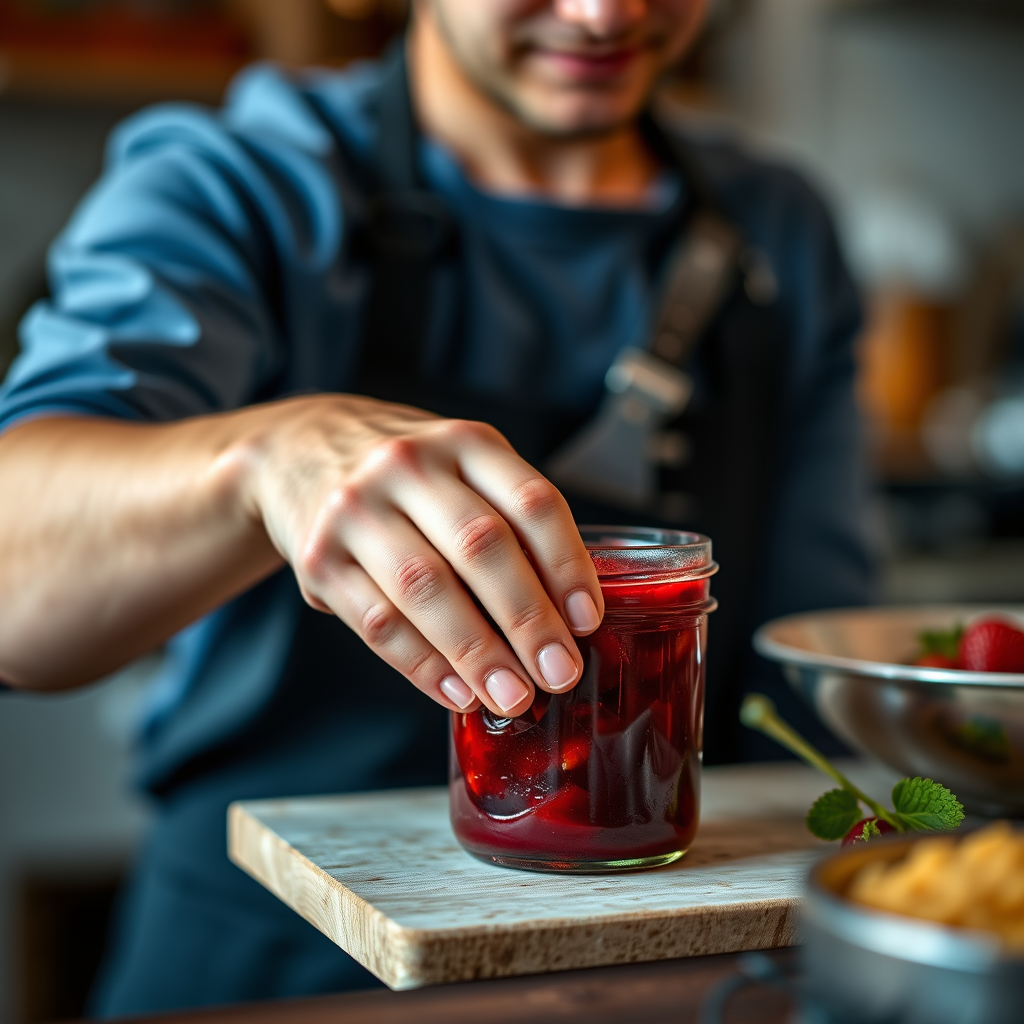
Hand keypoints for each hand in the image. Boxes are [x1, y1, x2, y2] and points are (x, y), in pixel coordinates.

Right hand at [239, 395, 604, 716]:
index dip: (566, 564)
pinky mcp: (318, 556)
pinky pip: (378, 622)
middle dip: (527, 619)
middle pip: (480, 546)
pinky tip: (458, 693)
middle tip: (559, 672)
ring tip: (513, 697)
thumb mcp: (462, 469)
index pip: (531, 502)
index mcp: (464, 443)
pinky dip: (424, 665)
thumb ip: (509, 523)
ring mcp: (356, 508)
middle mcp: (408, 466)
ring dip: (476, 652)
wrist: (296, 451)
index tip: (587, 620)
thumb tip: (567, 618)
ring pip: (425, 588)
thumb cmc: (407, 477)